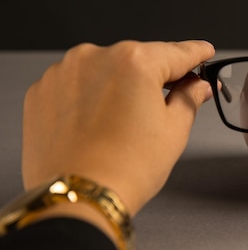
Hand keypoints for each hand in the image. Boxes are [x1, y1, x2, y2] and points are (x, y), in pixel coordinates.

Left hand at [22, 40, 214, 216]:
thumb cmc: (127, 168)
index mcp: (134, 62)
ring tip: (127, 124)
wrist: (81, 197)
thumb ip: (189, 98)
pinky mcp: (42, 92)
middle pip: (139, 60)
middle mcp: (95, 56)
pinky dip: (91, 98)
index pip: (176, 52)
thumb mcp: (174, 131)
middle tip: (172, 102)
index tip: (204, 52)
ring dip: (120, 87)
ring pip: (105, 71)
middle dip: (157, 77)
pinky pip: (77, 85)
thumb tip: (197, 87)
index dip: (196, 53)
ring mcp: (63, 73)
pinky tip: (101, 125)